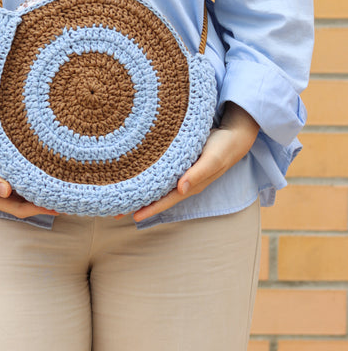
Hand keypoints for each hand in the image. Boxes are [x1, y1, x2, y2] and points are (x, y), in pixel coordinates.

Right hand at [0, 109, 58, 217]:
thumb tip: (7, 191)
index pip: (21, 208)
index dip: (40, 209)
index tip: (59, 206)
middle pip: (28, 201)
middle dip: (46, 201)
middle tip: (69, 196)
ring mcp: (0, 182)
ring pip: (26, 190)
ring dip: (41, 189)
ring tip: (62, 185)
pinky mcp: (1, 169)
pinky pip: (21, 176)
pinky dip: (33, 176)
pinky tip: (44, 170)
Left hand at [131, 101, 259, 222]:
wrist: (235, 135)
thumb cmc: (223, 147)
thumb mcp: (212, 159)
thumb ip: (198, 174)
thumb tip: (181, 189)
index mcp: (190, 185)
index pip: (166, 200)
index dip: (150, 209)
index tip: (132, 215)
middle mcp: (183, 182)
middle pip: (157, 197)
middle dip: (137, 203)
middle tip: (115, 210)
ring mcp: (180, 173)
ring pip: (156, 186)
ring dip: (140, 191)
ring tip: (119, 194)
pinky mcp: (178, 162)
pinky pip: (160, 174)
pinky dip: (147, 177)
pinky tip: (136, 176)